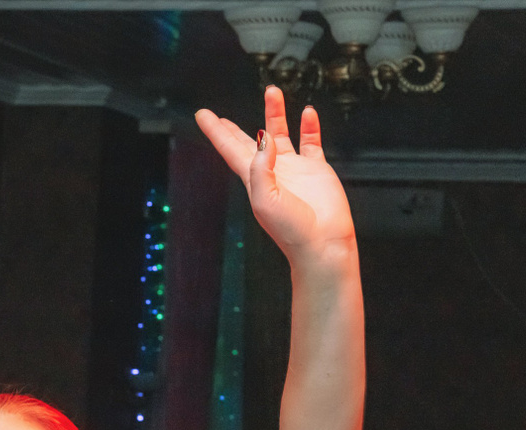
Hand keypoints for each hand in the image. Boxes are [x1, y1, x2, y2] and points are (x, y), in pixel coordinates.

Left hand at [195, 87, 354, 262]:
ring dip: (275, 113)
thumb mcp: (265, 200)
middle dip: (232, 128)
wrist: (323, 243)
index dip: (215, 131)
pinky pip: (311, 141)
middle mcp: (271, 171)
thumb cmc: (292, 230)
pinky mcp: (316, 169)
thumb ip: (260, 167)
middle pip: (248, 142)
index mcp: (253, 179)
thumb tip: (262, 139)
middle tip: (218, 115)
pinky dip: (309, 126)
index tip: (202, 115)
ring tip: (272, 92)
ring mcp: (293, 169)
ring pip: (280, 134)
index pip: (229, 148)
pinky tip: (307, 112)